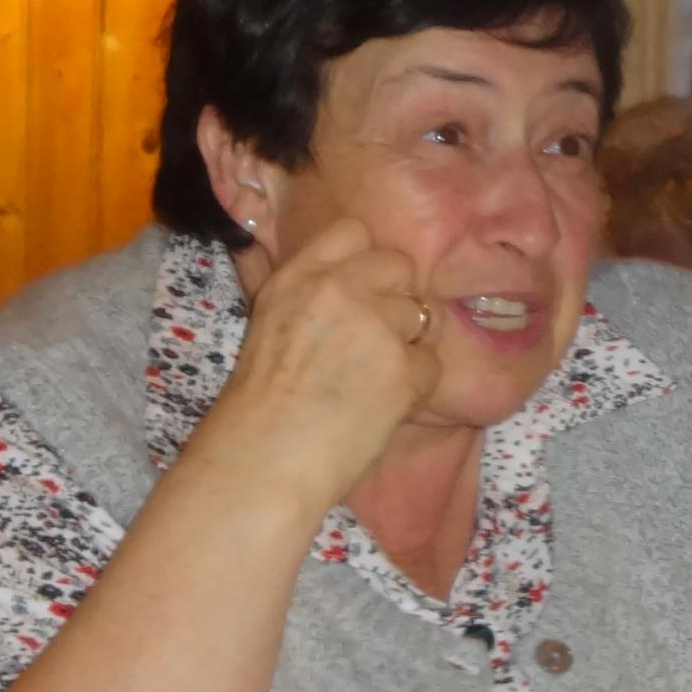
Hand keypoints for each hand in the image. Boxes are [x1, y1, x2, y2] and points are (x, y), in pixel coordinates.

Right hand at [190, 219, 442, 511]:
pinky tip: (383, 406)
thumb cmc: (259, 404)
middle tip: (377, 339)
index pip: (354, 231)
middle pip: (399, 266)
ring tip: (376, 379)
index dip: (367, 260)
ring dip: (409, 344)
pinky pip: (432, 363)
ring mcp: (375, 325)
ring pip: (423, 313)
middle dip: (397, 298)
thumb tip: (308, 265)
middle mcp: (338, 289)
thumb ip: (295, 288)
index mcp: (298, 276)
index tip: (363, 289)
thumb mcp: (267, 322)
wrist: (264, 460)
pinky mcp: (403, 367)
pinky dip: (417, 387)